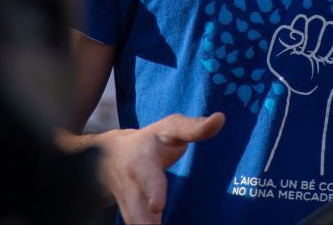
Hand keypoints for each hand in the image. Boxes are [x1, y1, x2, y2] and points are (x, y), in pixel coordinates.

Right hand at [97, 112, 224, 223]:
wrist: (111, 157)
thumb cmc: (151, 140)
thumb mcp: (170, 128)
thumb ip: (194, 127)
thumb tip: (221, 118)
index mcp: (142, 161)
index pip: (149, 177)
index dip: (153, 191)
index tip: (157, 206)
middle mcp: (132, 186)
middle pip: (136, 211)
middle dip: (144, 223)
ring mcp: (129, 205)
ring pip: (135, 224)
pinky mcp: (132, 217)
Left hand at [267, 14, 332, 95]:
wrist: (305, 91)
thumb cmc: (290, 74)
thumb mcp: (277, 59)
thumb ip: (283, 42)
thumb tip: (298, 34)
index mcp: (297, 32)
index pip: (303, 19)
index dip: (302, 32)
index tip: (298, 48)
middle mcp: (312, 33)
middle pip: (319, 21)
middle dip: (314, 38)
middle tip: (309, 54)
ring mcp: (327, 40)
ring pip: (332, 27)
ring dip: (326, 44)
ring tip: (319, 58)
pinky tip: (330, 60)